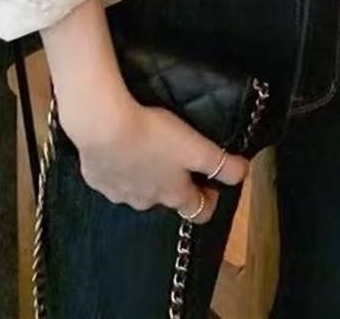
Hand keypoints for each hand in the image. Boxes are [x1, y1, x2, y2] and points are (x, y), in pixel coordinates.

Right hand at [62, 90, 249, 222]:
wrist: (103, 126)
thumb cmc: (154, 136)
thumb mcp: (196, 147)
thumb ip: (221, 163)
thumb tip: (242, 173)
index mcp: (173, 194)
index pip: (199, 212)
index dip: (210, 200)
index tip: (212, 184)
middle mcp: (146, 201)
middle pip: (167, 200)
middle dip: (175, 184)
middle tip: (176, 159)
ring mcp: (118, 193)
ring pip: (137, 190)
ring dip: (145, 176)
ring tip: (146, 148)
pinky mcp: (96, 179)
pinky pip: (112, 177)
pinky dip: (119, 167)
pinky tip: (119, 147)